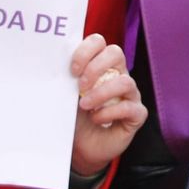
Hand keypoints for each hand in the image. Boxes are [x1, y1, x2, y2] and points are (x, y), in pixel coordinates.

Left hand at [69, 35, 146, 177]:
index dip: (85, 51)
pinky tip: (96, 119)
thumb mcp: (67, 96)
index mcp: (101, 65)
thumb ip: (65, 80)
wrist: (83, 147)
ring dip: (101, 93)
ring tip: (85, 105)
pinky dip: (110, 113)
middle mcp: (118, 75)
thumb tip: (51, 68)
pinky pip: (130, 107)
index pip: (98, 42)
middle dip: (95, 68)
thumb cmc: (76, 117)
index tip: (72, 70)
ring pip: (125, 82)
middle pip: (116, 53)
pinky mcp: (136, 114)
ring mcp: (130, 94)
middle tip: (80, 86)